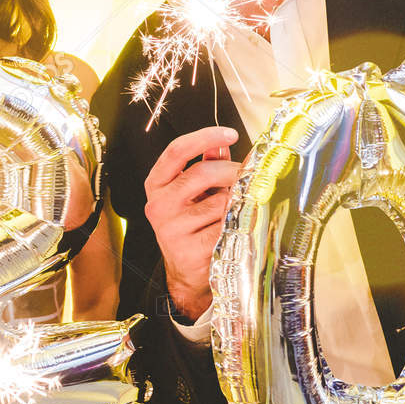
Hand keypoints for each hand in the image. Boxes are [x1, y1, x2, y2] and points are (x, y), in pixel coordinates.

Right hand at [142, 126, 239, 320]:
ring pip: (219, 201)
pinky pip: (224, 226)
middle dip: (231, 171)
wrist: (186, 271)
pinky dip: (236, 223)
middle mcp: (158, 204)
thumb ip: (205, 166)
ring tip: (239, 205)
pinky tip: (236, 225)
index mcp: (156, 184)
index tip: (229, 133)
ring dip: (237, 201)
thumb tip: (222, 144)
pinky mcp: (188, 249)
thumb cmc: (191, 226)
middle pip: (202, 172)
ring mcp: (170, 228)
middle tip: (248, 176)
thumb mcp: (192, 193)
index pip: (176, 151)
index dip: (204, 137)